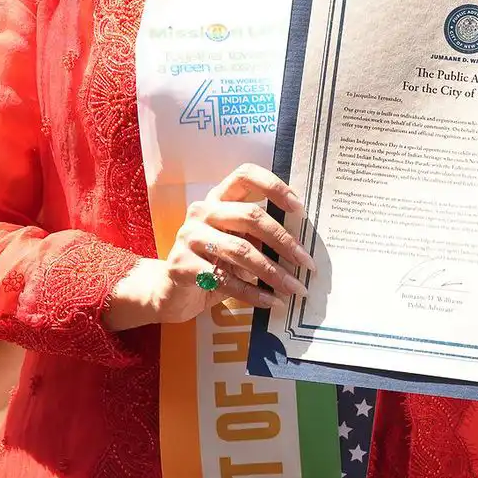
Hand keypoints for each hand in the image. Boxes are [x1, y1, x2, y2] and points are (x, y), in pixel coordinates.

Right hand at [108, 165, 313, 328]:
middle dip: (283, 240)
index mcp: (218, 198)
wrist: (171, 292)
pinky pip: (226, 280)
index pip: (245, 175)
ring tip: (295, 288)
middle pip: (250, 215)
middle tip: (306, 262)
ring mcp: (189, 237)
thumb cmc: (213, 262)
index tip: (299, 208)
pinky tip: (272, 301)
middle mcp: (202, 211)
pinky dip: (254, 293)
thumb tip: (301, 244)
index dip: (274, 187)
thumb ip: (258, 235)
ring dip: (273, 272)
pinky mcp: (182, 265)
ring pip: (241, 250)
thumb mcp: (236, 242)